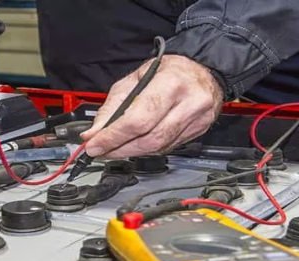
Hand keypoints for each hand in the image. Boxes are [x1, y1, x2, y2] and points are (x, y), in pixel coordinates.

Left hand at [81, 55, 222, 158]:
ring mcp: (197, 119)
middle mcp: (189, 102)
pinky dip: (146, 150)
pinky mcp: (199, 131)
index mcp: (171, 83)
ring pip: (158, 147)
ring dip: (130, 152)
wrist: (205, 71)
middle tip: (99, 151)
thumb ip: (113, 106)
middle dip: (119, 149)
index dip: (113, 136)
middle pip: (149, 139)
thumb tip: (94, 132)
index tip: (94, 145)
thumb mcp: (136, 77)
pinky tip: (134, 146)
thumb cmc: (171, 71)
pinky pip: (167, 147)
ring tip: (112, 150)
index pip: (138, 119)